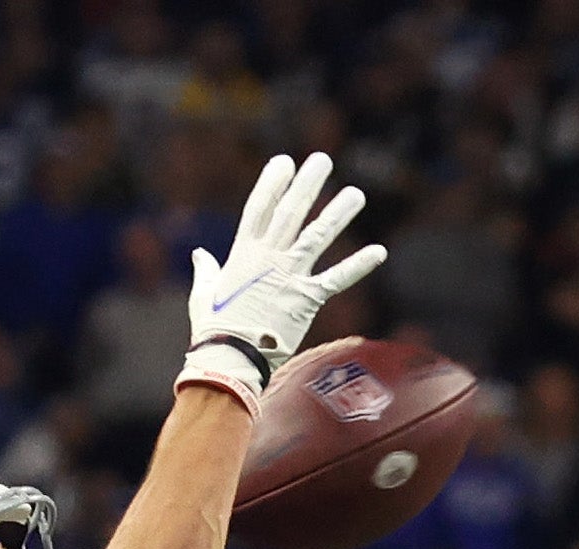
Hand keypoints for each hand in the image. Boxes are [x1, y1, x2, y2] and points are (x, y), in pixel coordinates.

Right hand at [178, 151, 384, 406]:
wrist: (231, 359)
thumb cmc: (214, 330)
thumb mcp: (204, 295)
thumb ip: (206, 271)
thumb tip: (199, 255)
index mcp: (243, 253)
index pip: (259, 208)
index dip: (272, 183)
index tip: (284, 161)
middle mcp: (269, 258)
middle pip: (291, 212)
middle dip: (307, 184)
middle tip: (322, 160)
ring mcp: (290, 276)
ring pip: (317, 236)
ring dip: (338, 214)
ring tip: (356, 194)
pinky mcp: (307, 299)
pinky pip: (337, 278)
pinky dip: (358, 265)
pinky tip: (379, 251)